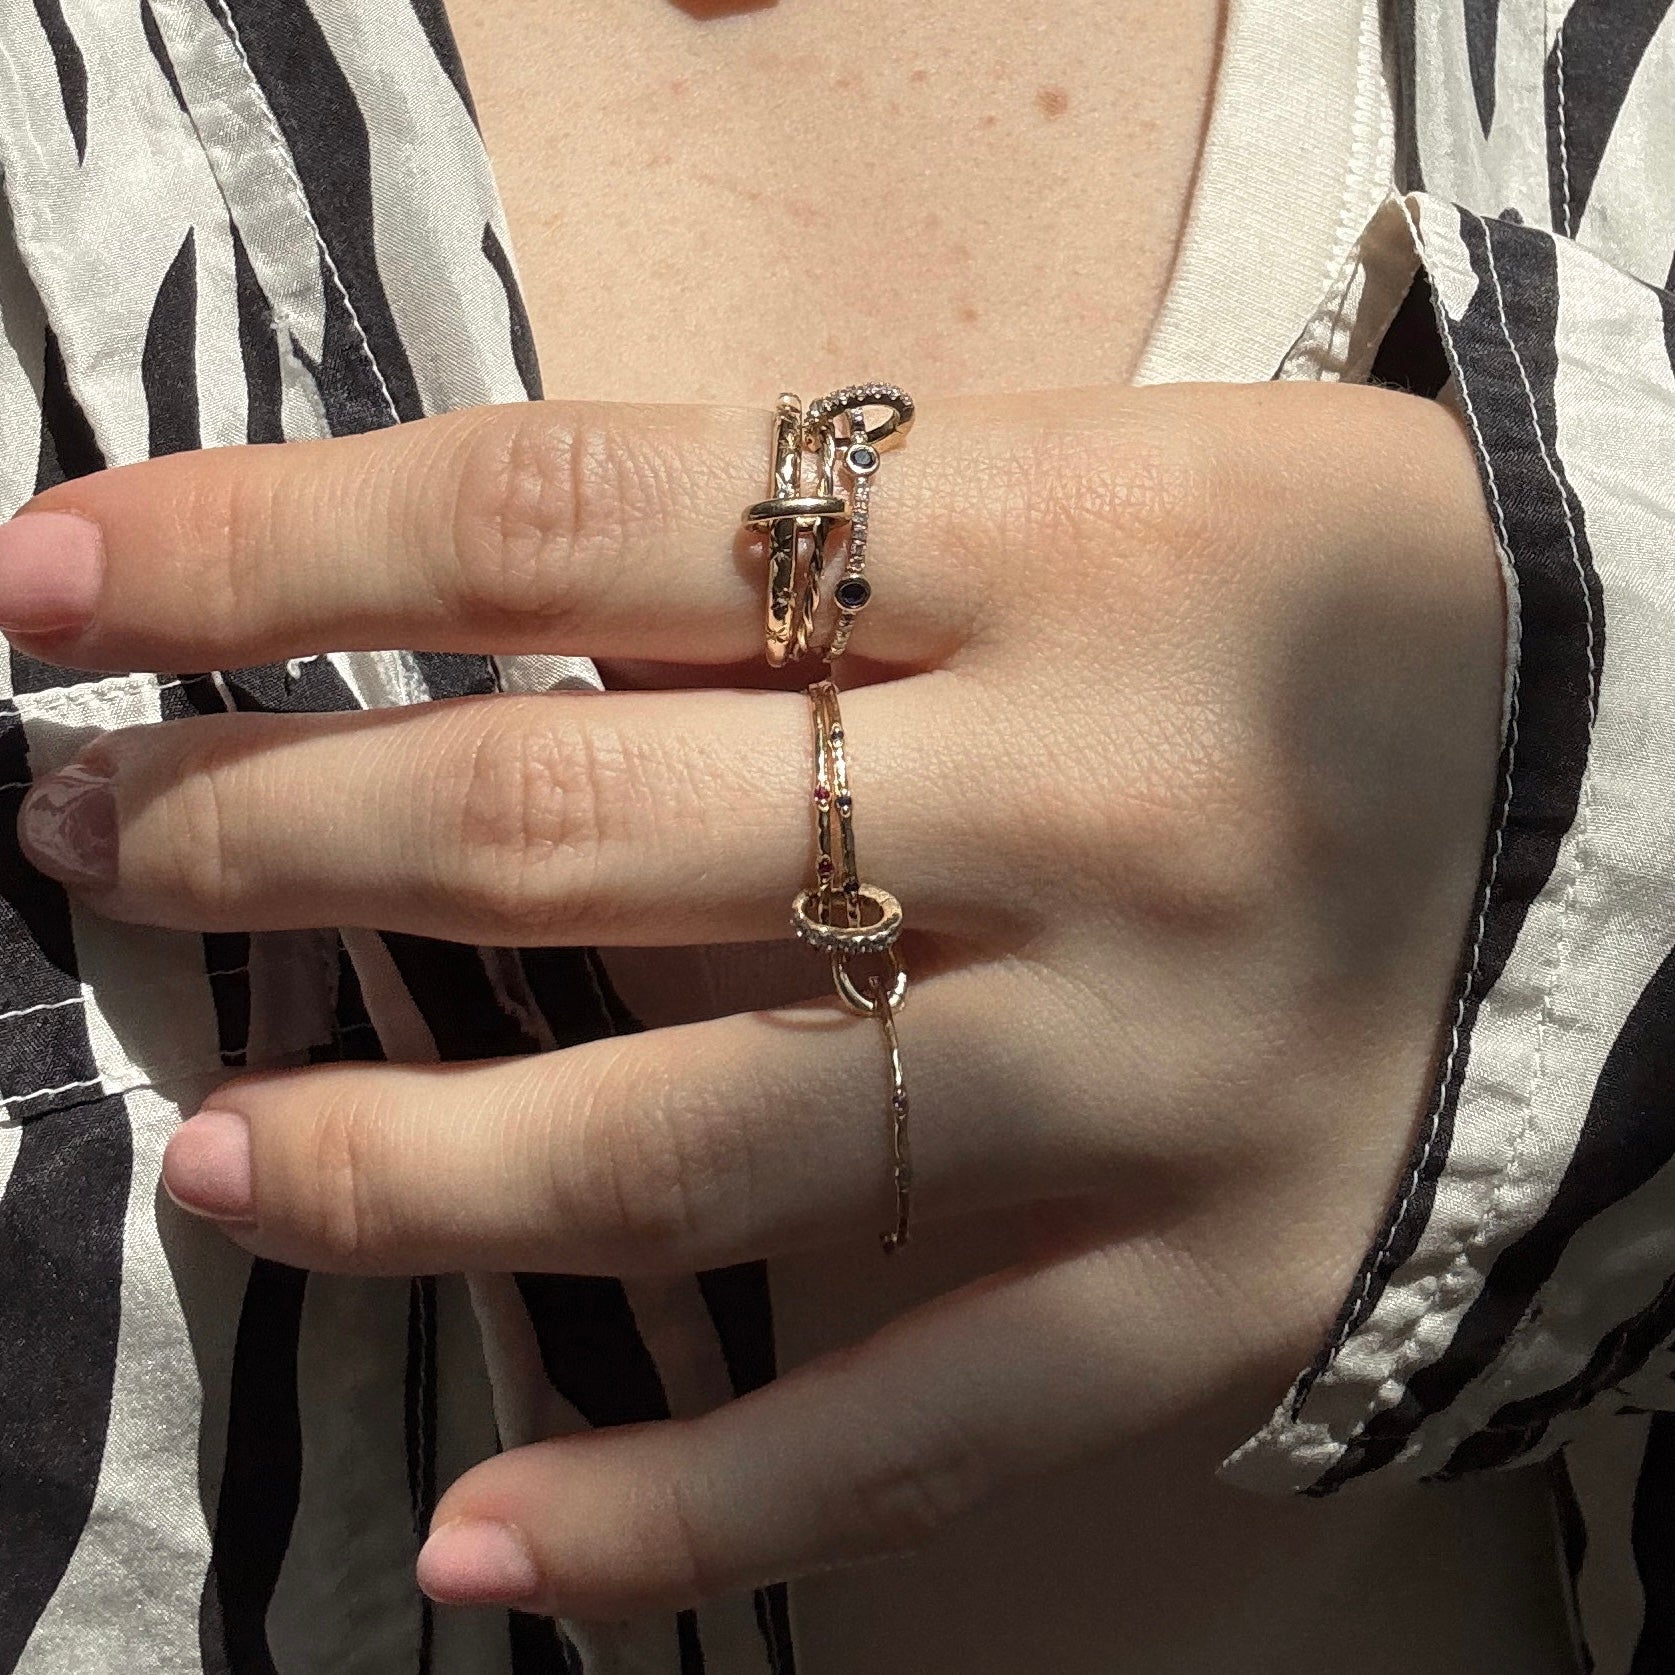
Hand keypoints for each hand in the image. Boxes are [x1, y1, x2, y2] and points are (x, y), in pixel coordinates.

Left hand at [4, 381, 1502, 1615]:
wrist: (1639, 780)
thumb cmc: (1311, 603)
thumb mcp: (1075, 502)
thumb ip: (792, 587)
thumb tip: (471, 649)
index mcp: (1063, 534)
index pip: (565, 508)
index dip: (275, 540)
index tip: (54, 576)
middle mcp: (1105, 798)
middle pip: (581, 818)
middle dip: (275, 828)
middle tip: (87, 839)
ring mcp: (1159, 1069)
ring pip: (698, 1138)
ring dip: (400, 1158)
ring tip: (213, 1159)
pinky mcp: (1215, 1280)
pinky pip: (918, 1422)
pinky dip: (684, 1500)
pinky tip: (480, 1538)